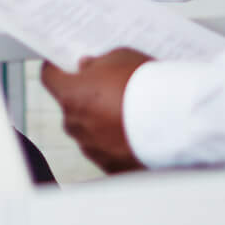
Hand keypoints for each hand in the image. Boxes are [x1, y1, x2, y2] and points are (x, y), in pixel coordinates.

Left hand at [40, 49, 150, 173]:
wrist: (175, 122)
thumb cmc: (147, 86)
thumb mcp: (121, 57)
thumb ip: (98, 63)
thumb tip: (88, 68)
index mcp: (71, 95)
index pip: (49, 77)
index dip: (57, 68)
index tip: (64, 66)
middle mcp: (75, 125)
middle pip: (71, 106)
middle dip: (86, 98)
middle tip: (110, 89)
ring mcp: (91, 149)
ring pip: (89, 130)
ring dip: (101, 122)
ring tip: (130, 113)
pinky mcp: (110, 166)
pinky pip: (107, 150)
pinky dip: (117, 142)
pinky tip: (137, 132)